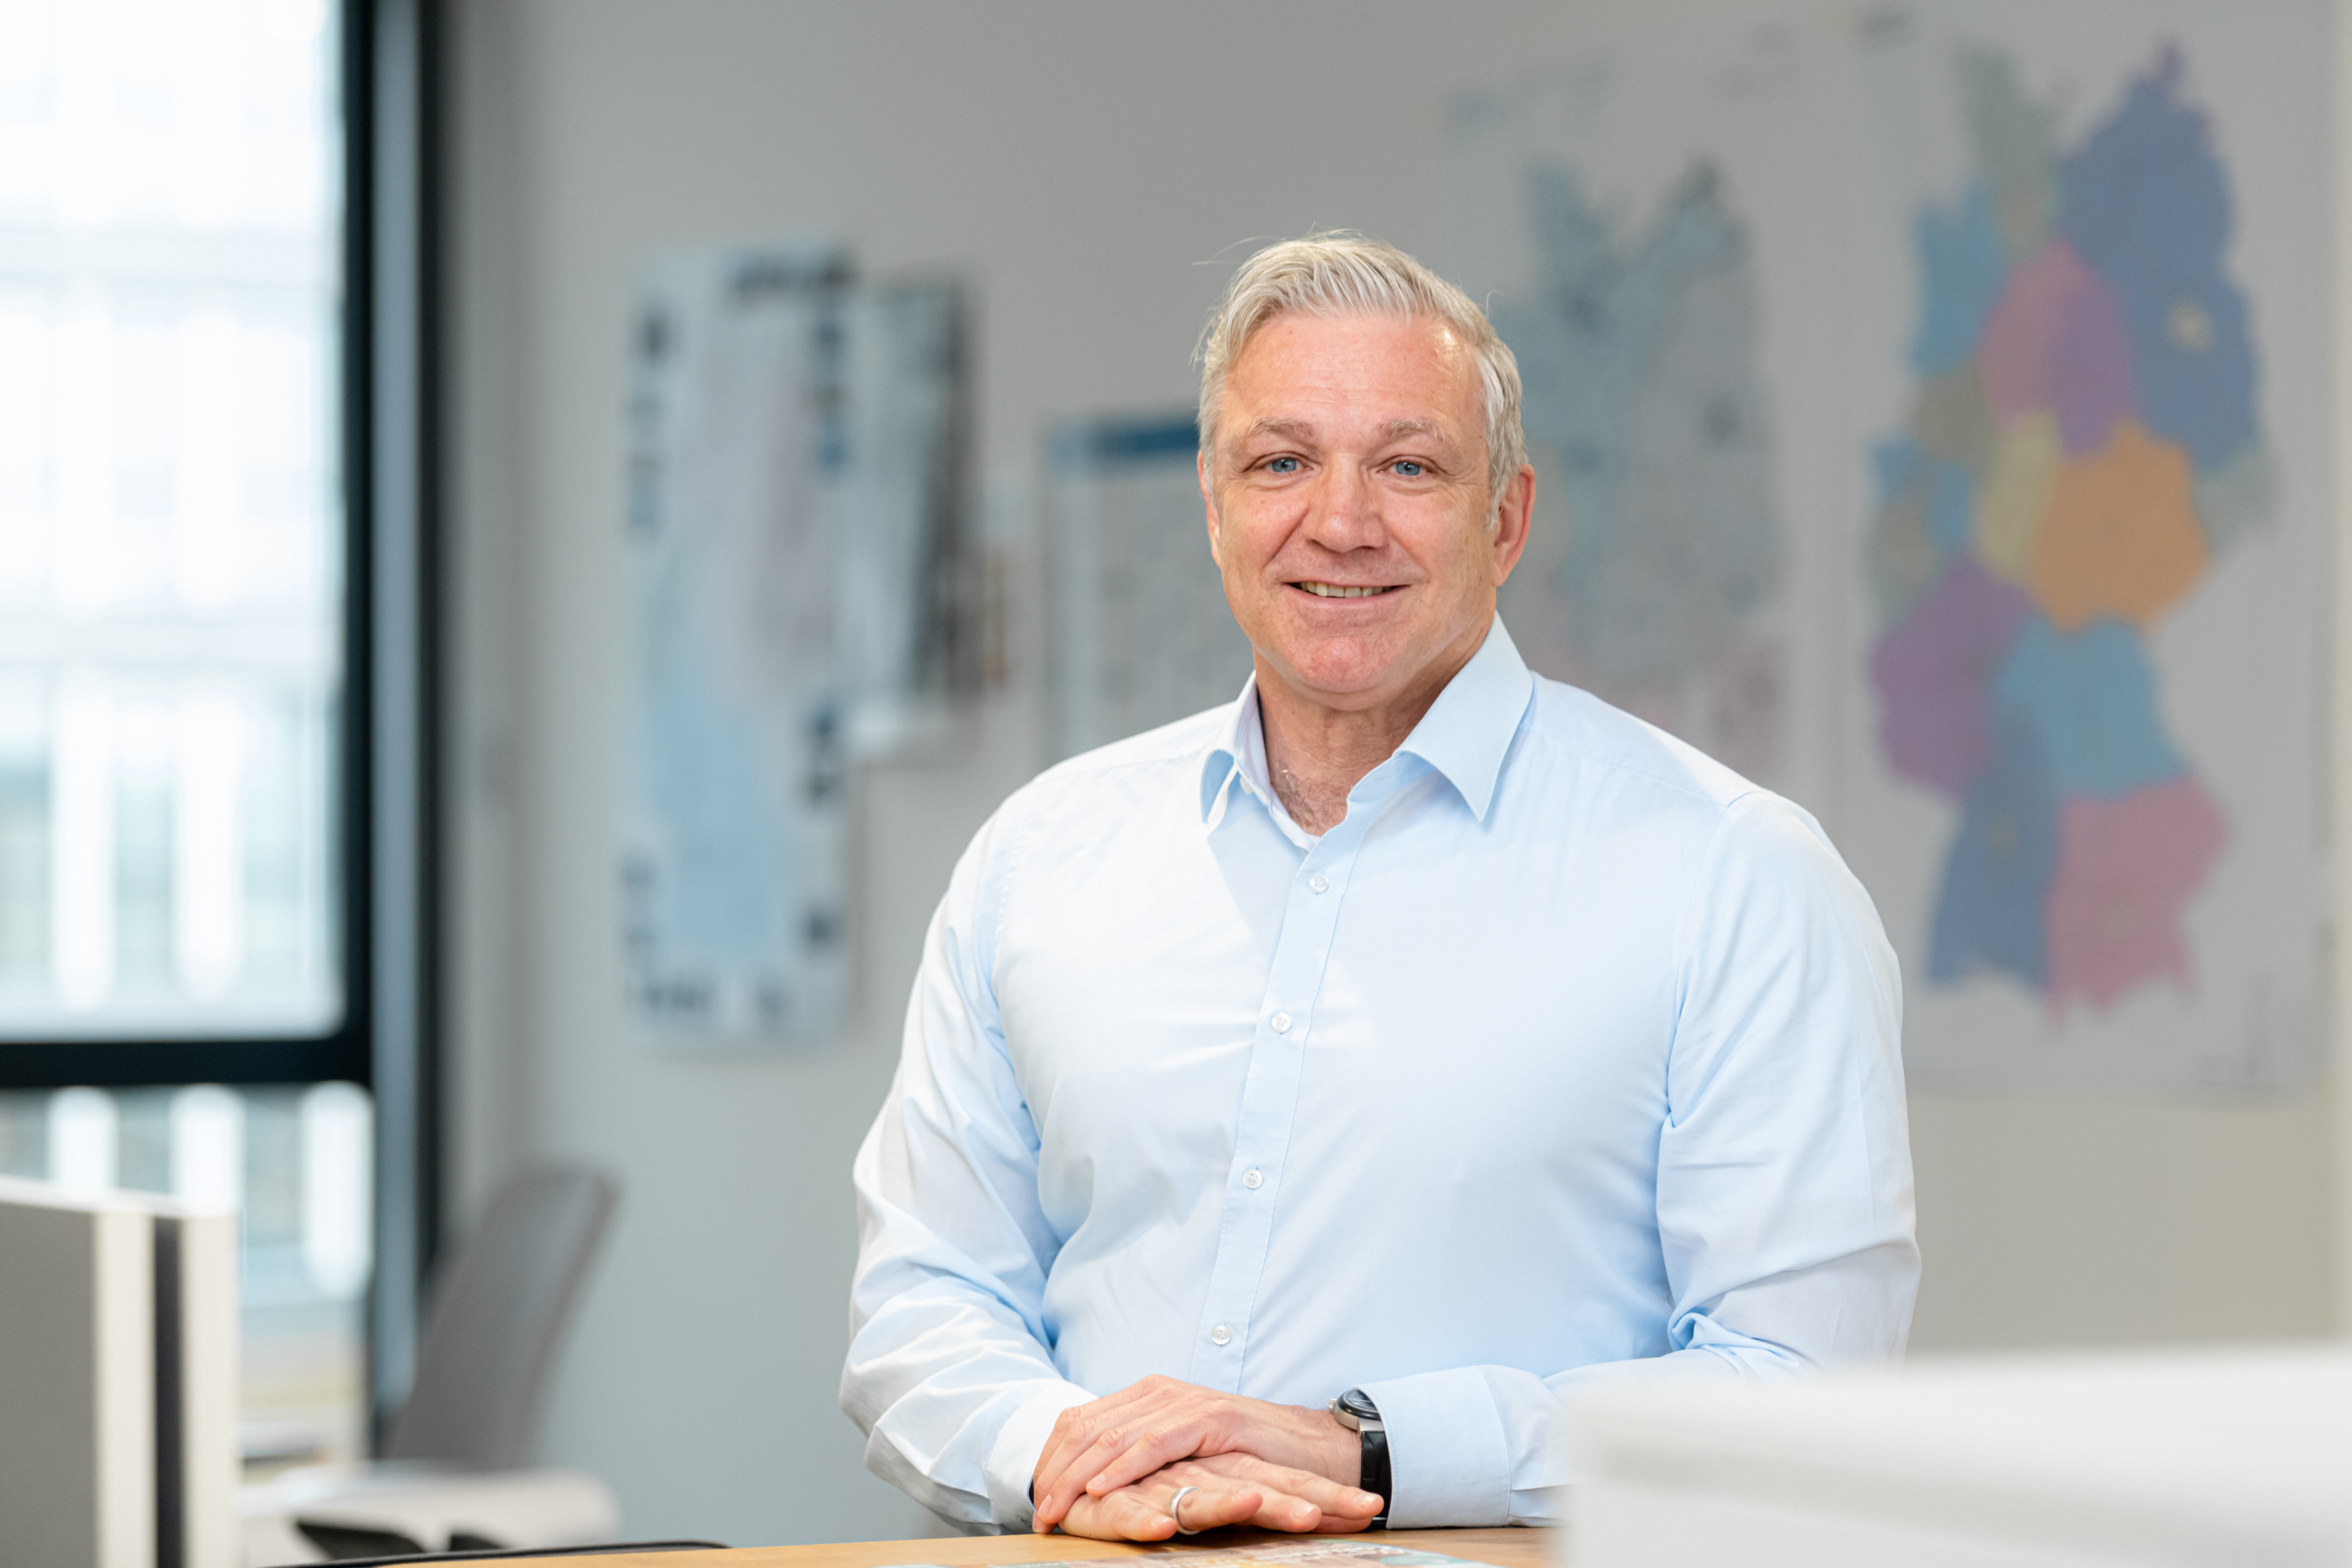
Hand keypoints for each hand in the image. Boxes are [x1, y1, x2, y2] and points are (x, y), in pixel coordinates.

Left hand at [1030, 1375, 1363, 1532]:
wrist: (1312, 1449)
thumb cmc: (1246, 1459)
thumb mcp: (1182, 1456)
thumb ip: (1144, 1456)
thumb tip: (1094, 1482)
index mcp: (1148, 1396)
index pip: (1083, 1423)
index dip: (1054, 1462)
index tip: (1038, 1502)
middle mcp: (1160, 1392)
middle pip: (1089, 1428)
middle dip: (1057, 1474)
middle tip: (1038, 1513)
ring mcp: (1185, 1401)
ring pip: (1114, 1435)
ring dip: (1079, 1476)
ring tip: (1056, 1508)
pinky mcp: (1210, 1417)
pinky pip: (1154, 1443)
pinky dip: (1123, 1467)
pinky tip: (1101, 1490)